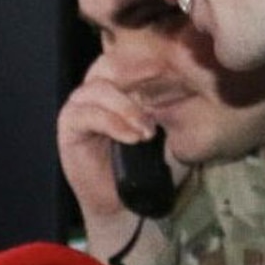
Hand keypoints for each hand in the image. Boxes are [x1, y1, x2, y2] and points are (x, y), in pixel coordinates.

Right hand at [56, 60, 171, 264]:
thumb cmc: (152, 168)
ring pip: (96, 89)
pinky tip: (132, 137)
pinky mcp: (69, 127)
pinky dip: (110, 122)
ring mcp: (80, 108)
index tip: (172, 66)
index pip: (127, 58)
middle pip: (108, 64)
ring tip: (147, 132)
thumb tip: (196, 77)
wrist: (130, 206)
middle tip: (161, 82)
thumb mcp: (172, 131)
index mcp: (121, 87)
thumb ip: (176, 105)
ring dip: (125, 107)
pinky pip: (85, 115)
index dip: (146, 58)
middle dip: (135, 72)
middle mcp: (98, 92)